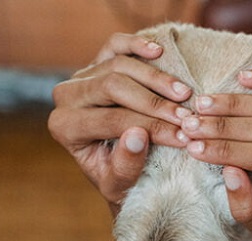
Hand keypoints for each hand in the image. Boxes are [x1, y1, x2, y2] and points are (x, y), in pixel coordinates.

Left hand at [47, 33, 191, 211]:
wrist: (118, 169)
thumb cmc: (120, 181)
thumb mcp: (120, 185)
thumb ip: (126, 165)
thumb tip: (138, 136)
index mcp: (65, 127)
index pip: (111, 119)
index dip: (151, 126)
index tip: (184, 137)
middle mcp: (66, 97)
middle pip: (112, 85)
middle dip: (154, 102)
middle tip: (186, 116)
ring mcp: (82, 76)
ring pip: (119, 64)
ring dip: (156, 78)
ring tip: (185, 94)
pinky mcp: (98, 62)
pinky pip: (115, 45)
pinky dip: (136, 44)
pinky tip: (158, 51)